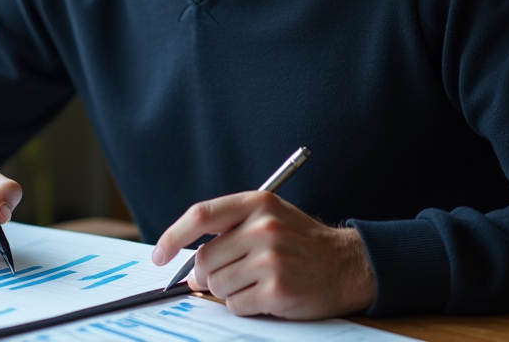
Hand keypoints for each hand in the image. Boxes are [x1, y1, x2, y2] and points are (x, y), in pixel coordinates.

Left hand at [151, 192, 375, 319]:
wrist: (348, 265)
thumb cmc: (302, 241)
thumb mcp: (268, 217)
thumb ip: (228, 231)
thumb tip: (189, 268)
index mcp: (257, 203)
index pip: (200, 215)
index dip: (173, 236)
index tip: (160, 255)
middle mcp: (263, 228)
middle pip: (204, 259)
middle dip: (207, 275)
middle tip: (227, 276)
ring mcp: (270, 259)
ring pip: (218, 285)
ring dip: (229, 291)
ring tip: (255, 282)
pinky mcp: (277, 290)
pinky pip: (236, 305)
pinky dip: (245, 305)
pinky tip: (266, 295)